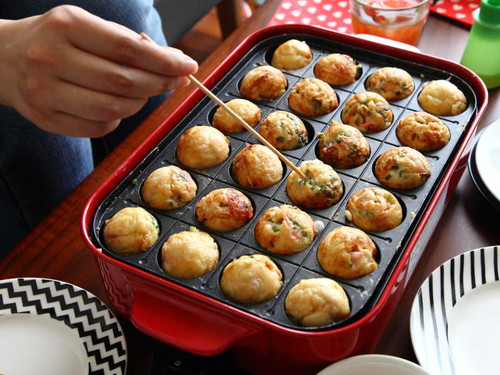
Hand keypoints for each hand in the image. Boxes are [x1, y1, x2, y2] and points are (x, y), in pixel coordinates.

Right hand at [0, 5, 197, 136]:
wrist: (4, 59)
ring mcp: (45, 92)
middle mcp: (51, 58)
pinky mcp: (47, 119)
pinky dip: (117, 118)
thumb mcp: (87, 27)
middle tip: (174, 81)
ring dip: (140, 103)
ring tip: (142, 91)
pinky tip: (114, 104)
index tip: (187, 66)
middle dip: (159, 83)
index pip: (127, 48)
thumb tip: (174, 62)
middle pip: (124, 82)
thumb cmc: (56, 40)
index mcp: (65, 25)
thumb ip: (128, 43)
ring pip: (114, 108)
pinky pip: (99, 127)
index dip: (164, 61)